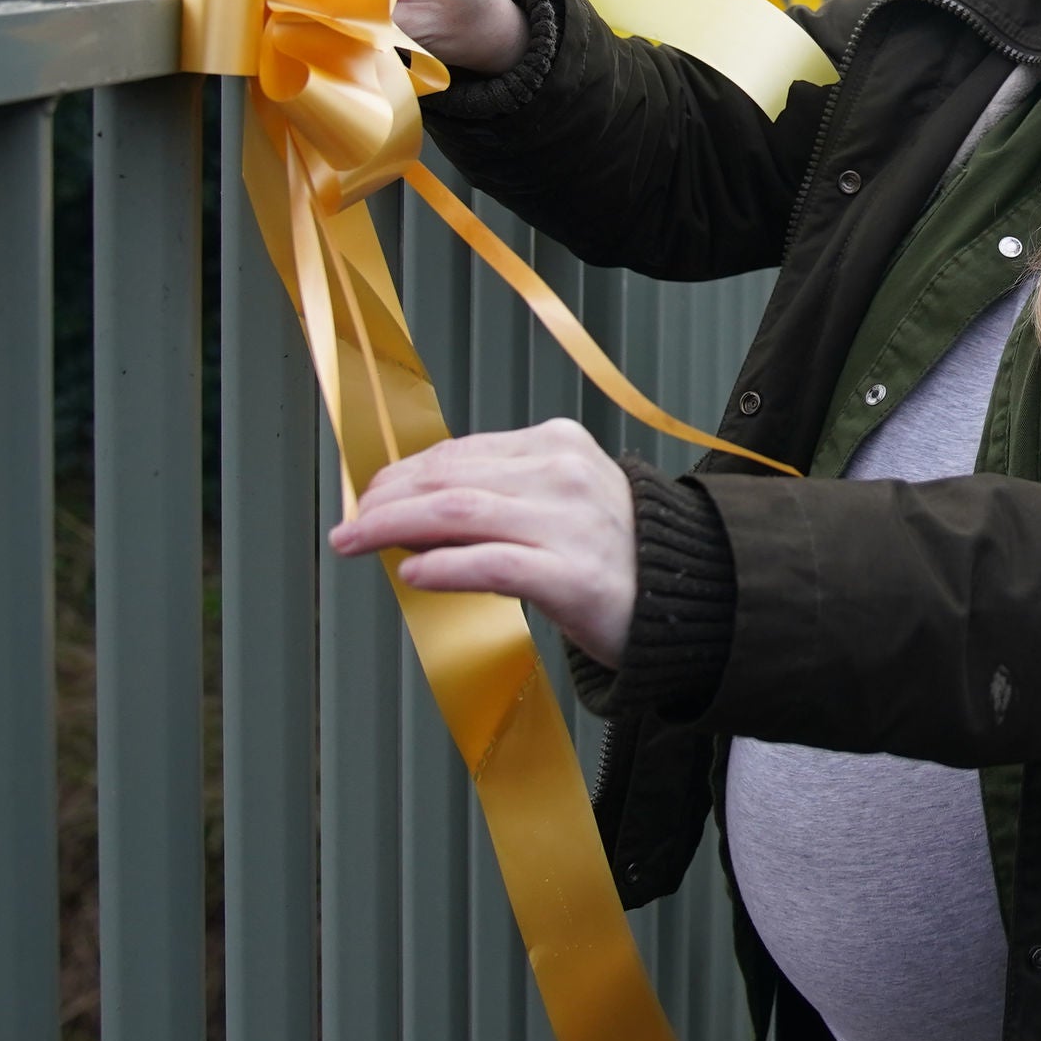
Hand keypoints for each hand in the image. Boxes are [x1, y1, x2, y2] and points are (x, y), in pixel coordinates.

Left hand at [330, 419, 638, 666]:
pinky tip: (413, 575)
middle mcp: (563, 474)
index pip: (460, 452)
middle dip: (386, 501)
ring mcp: (570, 524)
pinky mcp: (574, 576)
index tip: (369, 496)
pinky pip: (492, 565)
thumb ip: (498, 495)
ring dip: (394, 527)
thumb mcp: (560, 501)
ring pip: (460, 514)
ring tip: (358, 543)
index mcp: (559, 445)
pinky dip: (443, 567)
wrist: (691, 595)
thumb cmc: (615, 553)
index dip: (403, 474)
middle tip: (349, 525)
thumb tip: (412, 512)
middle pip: (450, 480)